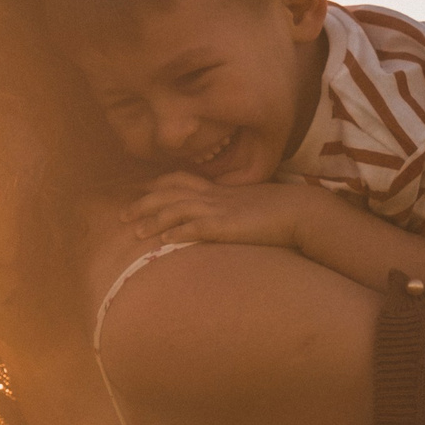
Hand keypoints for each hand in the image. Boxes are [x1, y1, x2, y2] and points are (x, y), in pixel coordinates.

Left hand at [123, 172, 314, 247]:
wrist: (302, 211)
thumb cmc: (282, 211)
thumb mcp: (250, 206)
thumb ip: (232, 209)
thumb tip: (224, 221)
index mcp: (219, 189)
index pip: (180, 181)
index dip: (156, 186)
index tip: (139, 193)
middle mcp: (214, 196)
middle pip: (169, 193)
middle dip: (143, 204)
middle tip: (122, 216)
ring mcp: (219, 210)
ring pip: (176, 210)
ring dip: (152, 222)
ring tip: (133, 234)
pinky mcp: (227, 226)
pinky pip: (196, 228)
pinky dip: (177, 234)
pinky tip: (163, 244)